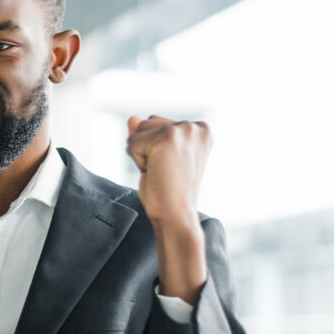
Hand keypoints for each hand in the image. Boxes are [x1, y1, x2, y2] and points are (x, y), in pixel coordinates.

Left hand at [126, 116, 209, 303]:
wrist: (176, 215)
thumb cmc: (169, 191)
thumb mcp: (158, 157)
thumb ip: (146, 134)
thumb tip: (131, 118)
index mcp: (201, 130)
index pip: (157, 123)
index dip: (154, 148)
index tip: (171, 167)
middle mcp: (195, 126)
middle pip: (146, 123)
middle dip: (146, 149)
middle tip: (164, 171)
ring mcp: (182, 130)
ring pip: (137, 131)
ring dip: (140, 155)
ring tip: (160, 172)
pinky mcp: (166, 138)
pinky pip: (131, 144)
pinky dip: (136, 162)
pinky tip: (154, 173)